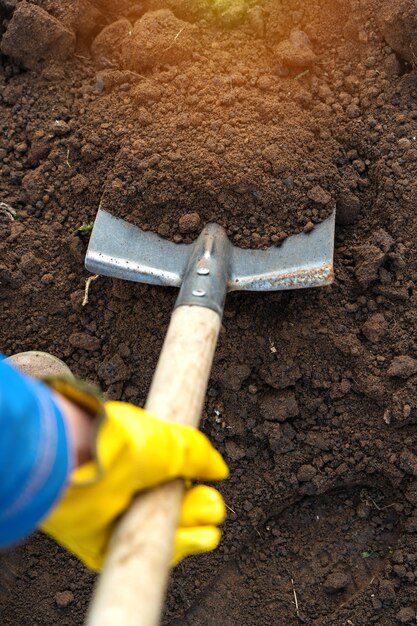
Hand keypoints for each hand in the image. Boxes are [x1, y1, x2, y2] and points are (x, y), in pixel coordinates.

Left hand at [41, 402, 227, 570]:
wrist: (85, 465)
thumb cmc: (126, 446)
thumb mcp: (175, 442)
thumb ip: (199, 455)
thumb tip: (219, 470)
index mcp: (140, 460)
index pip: (173, 479)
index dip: (195, 487)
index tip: (210, 487)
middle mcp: (127, 489)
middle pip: (171, 509)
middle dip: (198, 509)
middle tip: (213, 508)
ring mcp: (115, 517)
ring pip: (161, 533)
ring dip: (191, 532)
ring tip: (208, 528)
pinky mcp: (103, 545)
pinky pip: (142, 552)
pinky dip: (172, 549)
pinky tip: (196, 539)